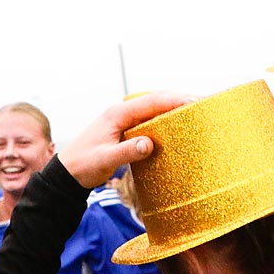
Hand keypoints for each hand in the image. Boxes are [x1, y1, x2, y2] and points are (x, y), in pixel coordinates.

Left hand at [57, 92, 196, 188]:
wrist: (67, 173)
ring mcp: (125, 121)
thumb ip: (126, 152)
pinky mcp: (127, 131)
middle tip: (206, 104)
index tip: (196, 101)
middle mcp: (123, 113)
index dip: (176, 100)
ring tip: (198, 112)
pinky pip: (151, 121)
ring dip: (175, 109)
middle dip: (181, 100)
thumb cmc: (82, 165)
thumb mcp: (104, 160)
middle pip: (158, 101)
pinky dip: (166, 121)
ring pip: (155, 110)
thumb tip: (149, 144)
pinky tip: (178, 127)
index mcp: (118, 114)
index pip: (153, 101)